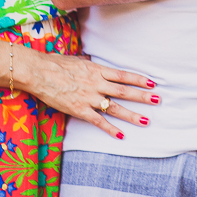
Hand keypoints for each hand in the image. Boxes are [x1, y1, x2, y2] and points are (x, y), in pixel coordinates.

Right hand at [20, 49, 158, 138]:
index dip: (139, 79)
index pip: (123, 75)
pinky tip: (121, 135)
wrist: (38, 72)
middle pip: (124, 91)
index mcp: (97, 70)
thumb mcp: (78, 61)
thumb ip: (90, 66)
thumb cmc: (56, 64)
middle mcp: (96, 84)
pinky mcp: (79, 110)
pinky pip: (98, 121)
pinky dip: (110, 129)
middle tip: (157, 100)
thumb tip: (95, 64)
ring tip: (146, 121)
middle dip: (142, 96)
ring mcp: (88, 97)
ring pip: (115, 108)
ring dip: (132, 115)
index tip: (152, 83)